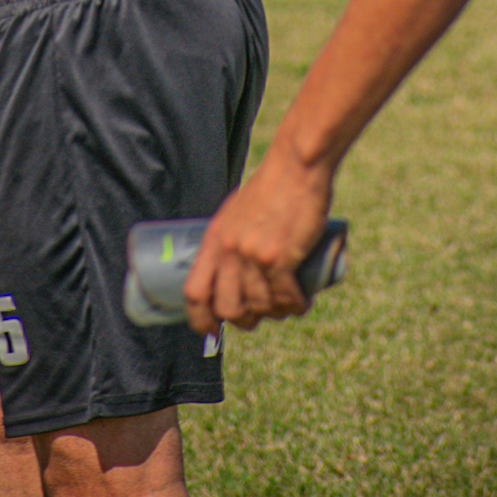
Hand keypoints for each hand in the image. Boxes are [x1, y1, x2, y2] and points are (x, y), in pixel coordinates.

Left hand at [183, 141, 333, 332]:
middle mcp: (229, 250)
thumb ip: (232, 240)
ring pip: (260, 306)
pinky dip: (296, 305)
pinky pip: (285, 297)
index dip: (199, 318)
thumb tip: (236, 274)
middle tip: (261, 315)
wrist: (297, 165)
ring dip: (277, 313)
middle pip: (227, 308)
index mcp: (214, 238)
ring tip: (290, 304)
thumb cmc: (272, 187)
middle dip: (245, 321)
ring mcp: (253, 255)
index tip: (211, 331)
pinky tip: (302, 301)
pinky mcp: (280, 257)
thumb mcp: (238, 212)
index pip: (194, 291)